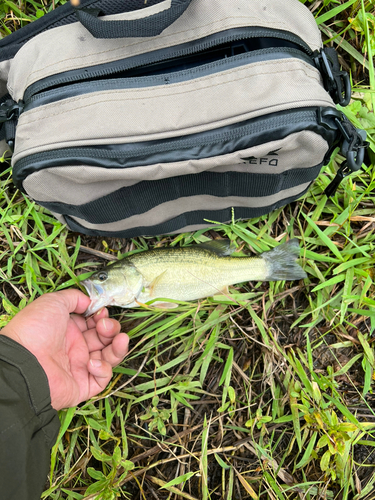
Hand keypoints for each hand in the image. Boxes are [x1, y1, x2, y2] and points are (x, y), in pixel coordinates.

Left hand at [0, 290, 128, 409]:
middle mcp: (74, 348)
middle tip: (106, 326)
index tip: (102, 313)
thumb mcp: (53, 302)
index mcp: (67, 330)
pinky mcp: (82, 385)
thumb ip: (74, 297)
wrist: (24, 362)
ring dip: (118, 348)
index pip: (93, 324)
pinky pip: (102, 379)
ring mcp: (78, 367)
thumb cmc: (35, 330)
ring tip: (120, 340)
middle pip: (104, 339)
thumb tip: (88, 302)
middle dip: (111, 330)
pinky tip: (92, 362)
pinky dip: (103, 368)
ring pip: (108, 358)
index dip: (102, 318)